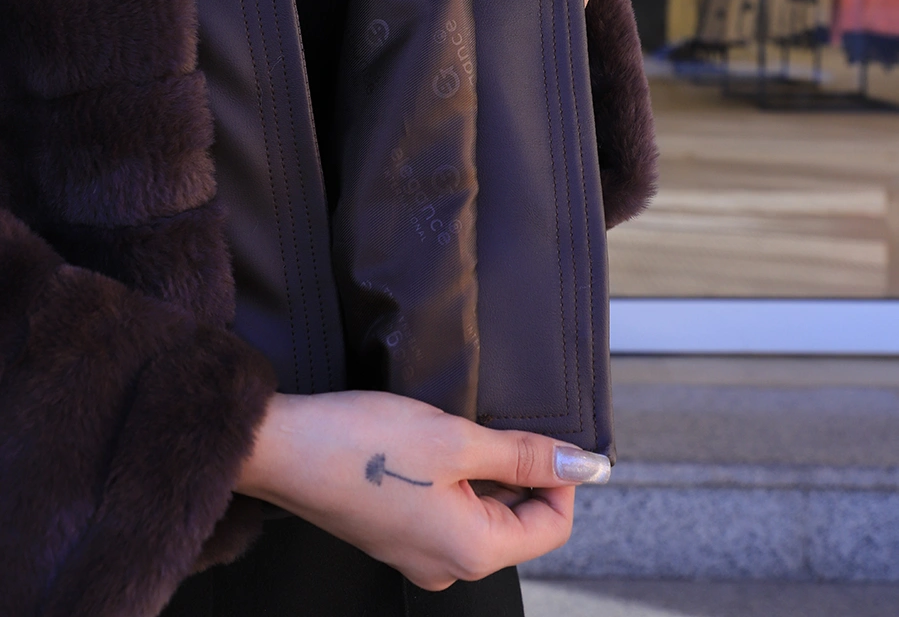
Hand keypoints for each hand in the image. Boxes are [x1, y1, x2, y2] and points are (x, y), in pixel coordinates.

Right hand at [234, 391, 608, 590]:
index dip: (560, 478)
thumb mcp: (457, 440)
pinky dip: (456, 477)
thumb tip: (583, 464)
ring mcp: (420, 552)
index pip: (551, 527)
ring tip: (458, 431)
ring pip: (483, 512)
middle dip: (520, 471)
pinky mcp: (397, 533)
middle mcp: (448, 564)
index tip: (548, 437)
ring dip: (486, 470)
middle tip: (493, 424)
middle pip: (517, 523)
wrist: (283, 449)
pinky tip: (435, 444)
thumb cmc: (363, 444)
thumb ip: (524, 454)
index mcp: (471, 551)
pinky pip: (450, 510)